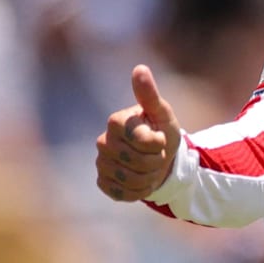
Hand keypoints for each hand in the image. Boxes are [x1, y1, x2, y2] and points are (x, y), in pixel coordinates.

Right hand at [95, 65, 181, 201]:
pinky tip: (141, 181)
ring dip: (149, 177)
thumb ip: (149, 94)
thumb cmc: (162, 132)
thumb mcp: (162, 113)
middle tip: (157, 155)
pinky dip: (138, 191)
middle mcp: (103, 141)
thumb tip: (140, 68)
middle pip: (136, 161)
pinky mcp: (103, 182)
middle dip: (155, 161)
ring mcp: (101, 163)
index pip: (140, 139)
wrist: (162, 160)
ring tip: (150, 168)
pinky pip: (121, 193)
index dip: (156, 142)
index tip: (159, 138)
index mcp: (116, 121)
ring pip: (130, 179)